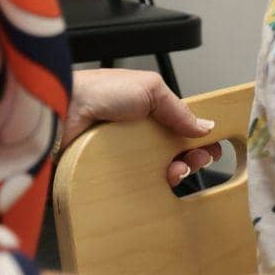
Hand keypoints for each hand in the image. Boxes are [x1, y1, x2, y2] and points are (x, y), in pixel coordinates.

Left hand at [63, 68, 221, 186]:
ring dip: (176, 171)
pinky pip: (137, 184)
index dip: (197, 138)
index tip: (211, 147)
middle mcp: (137, 134)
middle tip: (197, 159)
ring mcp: (124, 155)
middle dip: (192, 157)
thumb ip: (178, 108)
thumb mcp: (149, 88)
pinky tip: (162, 180)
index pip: (180, 128)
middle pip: (174, 152)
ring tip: (177, 169)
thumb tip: (203, 125)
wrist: (63, 111)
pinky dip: (153, 185)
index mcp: (148, 111)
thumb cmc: (97, 91)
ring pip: (159, 171)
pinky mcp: (111, 174)